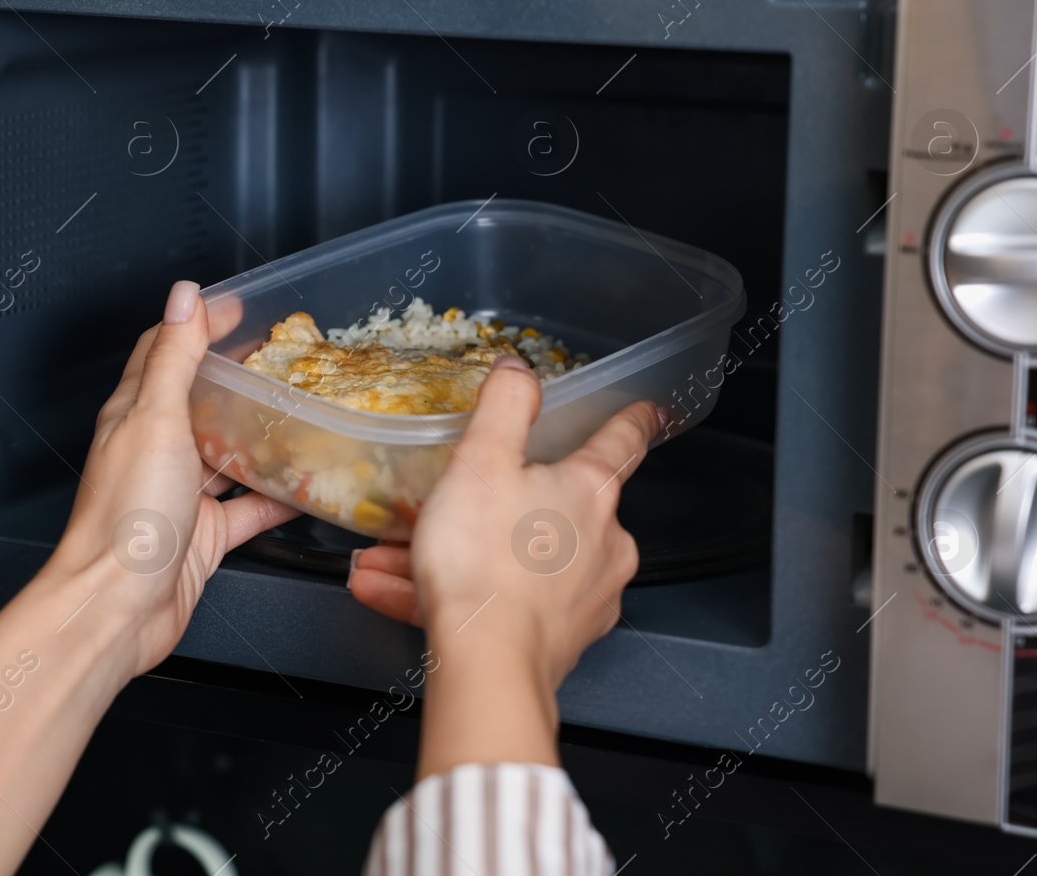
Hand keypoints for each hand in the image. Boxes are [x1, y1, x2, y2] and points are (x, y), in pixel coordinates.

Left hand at [0, 282, 297, 875]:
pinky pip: (246, 509)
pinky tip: (306, 488)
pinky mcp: (202, 537)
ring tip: (305, 415)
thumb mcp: (156, 419)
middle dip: (239, 379)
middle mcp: (155, 451)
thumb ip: (174, 357)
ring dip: (261, 436)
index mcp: (135, 415)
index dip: (198, 326)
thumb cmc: (127, 517)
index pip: (165, 352)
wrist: (118, 607)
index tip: (241, 309)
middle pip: (200, 402)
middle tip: (286, 361)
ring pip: (227, 454)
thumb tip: (184, 294)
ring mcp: (179, 495)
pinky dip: (276, 497)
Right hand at [349, 354, 661, 776]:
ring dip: (458, 557)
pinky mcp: (559, 639)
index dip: (631, 419)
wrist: (487, 666)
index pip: (622, 442)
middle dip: (490, 507)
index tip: (647, 411)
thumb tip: (520, 369)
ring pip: (516, 561)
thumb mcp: (481, 462)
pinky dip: (457, 595)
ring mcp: (586, 596)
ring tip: (389, 563)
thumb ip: (504, 407)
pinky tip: (396, 593)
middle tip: (441, 510)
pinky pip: (504, 604)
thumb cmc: (484, 561)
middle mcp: (603, 544)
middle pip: (553, 508)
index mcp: (590, 492)